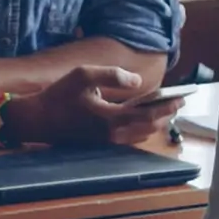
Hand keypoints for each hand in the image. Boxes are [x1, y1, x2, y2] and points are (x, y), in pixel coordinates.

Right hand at [8, 65, 177, 146]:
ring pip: (140, 135)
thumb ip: (112, 75)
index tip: (181, 98)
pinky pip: (129, 138)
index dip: (167, 107)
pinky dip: (141, 127)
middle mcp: (112, 135)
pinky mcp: (101, 144)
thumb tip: (138, 81)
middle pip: (148, 128)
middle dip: (165, 115)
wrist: (37, 120)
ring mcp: (106, 142)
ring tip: (165, 108)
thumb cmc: (59, 95)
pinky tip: (143, 116)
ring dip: (154, 122)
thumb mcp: (83, 75)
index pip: (148, 114)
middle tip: (178, 102)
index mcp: (110, 119)